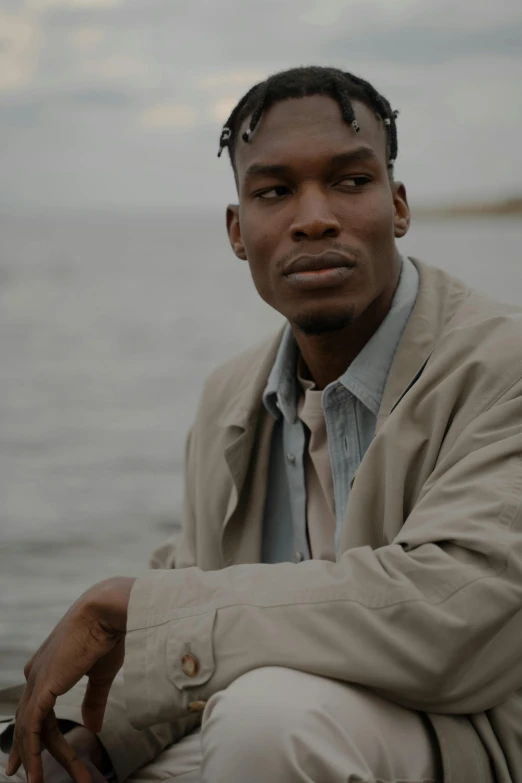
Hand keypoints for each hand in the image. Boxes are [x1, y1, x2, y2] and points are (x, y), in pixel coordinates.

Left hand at [5, 577, 134, 782]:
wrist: (107, 611)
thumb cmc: (108, 634)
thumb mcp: (101, 673)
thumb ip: (94, 700)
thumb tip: (92, 726)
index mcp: (48, 666)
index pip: (36, 707)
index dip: (34, 732)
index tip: (31, 754)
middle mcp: (36, 673)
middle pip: (28, 720)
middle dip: (26, 751)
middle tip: (25, 776)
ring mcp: (36, 680)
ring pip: (28, 729)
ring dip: (34, 759)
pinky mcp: (42, 688)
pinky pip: (30, 728)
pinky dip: (31, 752)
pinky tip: (34, 771)